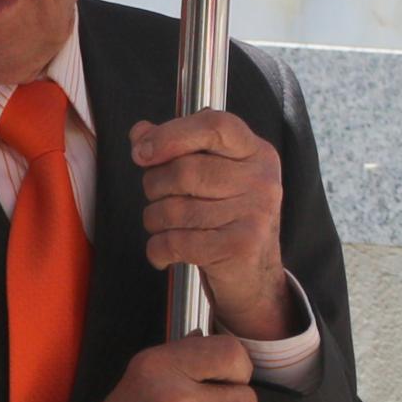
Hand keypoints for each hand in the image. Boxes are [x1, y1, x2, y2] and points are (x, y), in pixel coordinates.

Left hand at [131, 112, 292, 340]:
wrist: (254, 276)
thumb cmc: (227, 219)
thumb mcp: (210, 176)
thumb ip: (175, 148)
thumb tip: (141, 133)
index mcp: (255, 152)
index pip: (214, 126)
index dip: (170, 135)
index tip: (142, 152)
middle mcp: (261, 180)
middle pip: (185, 170)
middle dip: (154, 186)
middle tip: (156, 196)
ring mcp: (255, 213)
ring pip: (175, 209)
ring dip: (154, 220)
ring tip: (163, 225)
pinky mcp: (241, 246)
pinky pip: (177, 241)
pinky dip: (158, 249)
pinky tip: (163, 251)